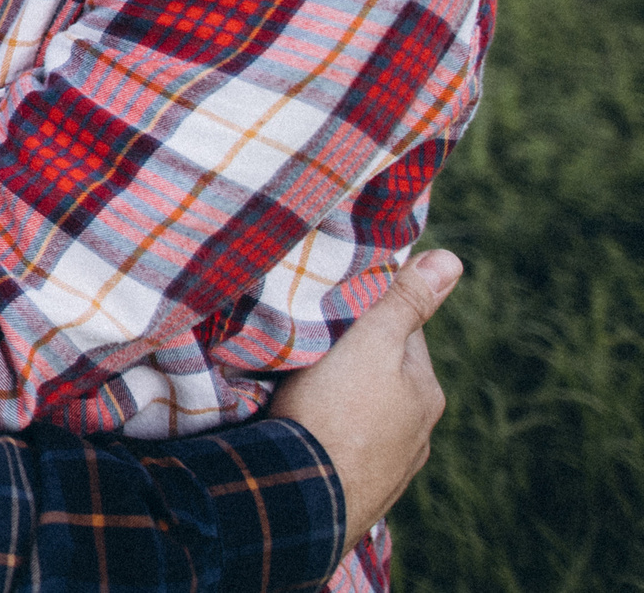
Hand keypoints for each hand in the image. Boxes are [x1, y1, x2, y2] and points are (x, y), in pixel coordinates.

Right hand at [269, 249, 461, 556]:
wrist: (306, 498)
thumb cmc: (337, 411)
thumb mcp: (370, 342)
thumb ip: (405, 302)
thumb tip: (454, 259)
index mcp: (426, 391)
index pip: (404, 332)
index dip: (369, 313)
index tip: (335, 305)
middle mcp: (419, 431)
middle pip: (386, 375)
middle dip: (357, 361)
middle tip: (314, 344)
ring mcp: (392, 466)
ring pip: (368, 415)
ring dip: (344, 401)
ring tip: (305, 390)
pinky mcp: (360, 490)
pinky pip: (349, 447)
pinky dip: (333, 435)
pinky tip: (310, 432)